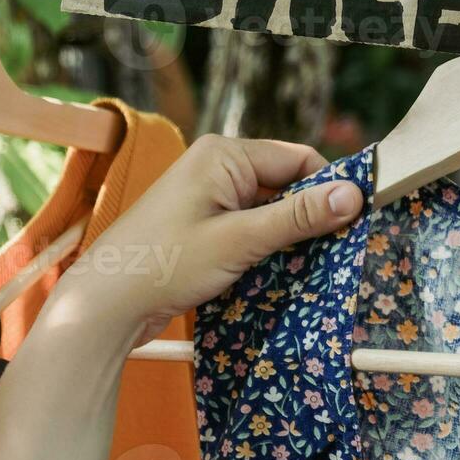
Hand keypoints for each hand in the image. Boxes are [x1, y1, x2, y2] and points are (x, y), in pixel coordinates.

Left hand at [53, 135, 363, 349]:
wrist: (104, 305)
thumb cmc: (164, 263)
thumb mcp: (240, 240)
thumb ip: (298, 217)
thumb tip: (354, 195)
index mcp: (225, 154)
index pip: (299, 159)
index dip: (329, 189)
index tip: (356, 223)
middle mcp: (217, 167)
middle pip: (286, 184)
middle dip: (309, 217)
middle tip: (334, 253)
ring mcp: (208, 197)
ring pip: (270, 210)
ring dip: (288, 237)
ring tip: (309, 268)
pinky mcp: (202, 226)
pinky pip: (250, 228)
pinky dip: (267, 249)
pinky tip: (278, 275)